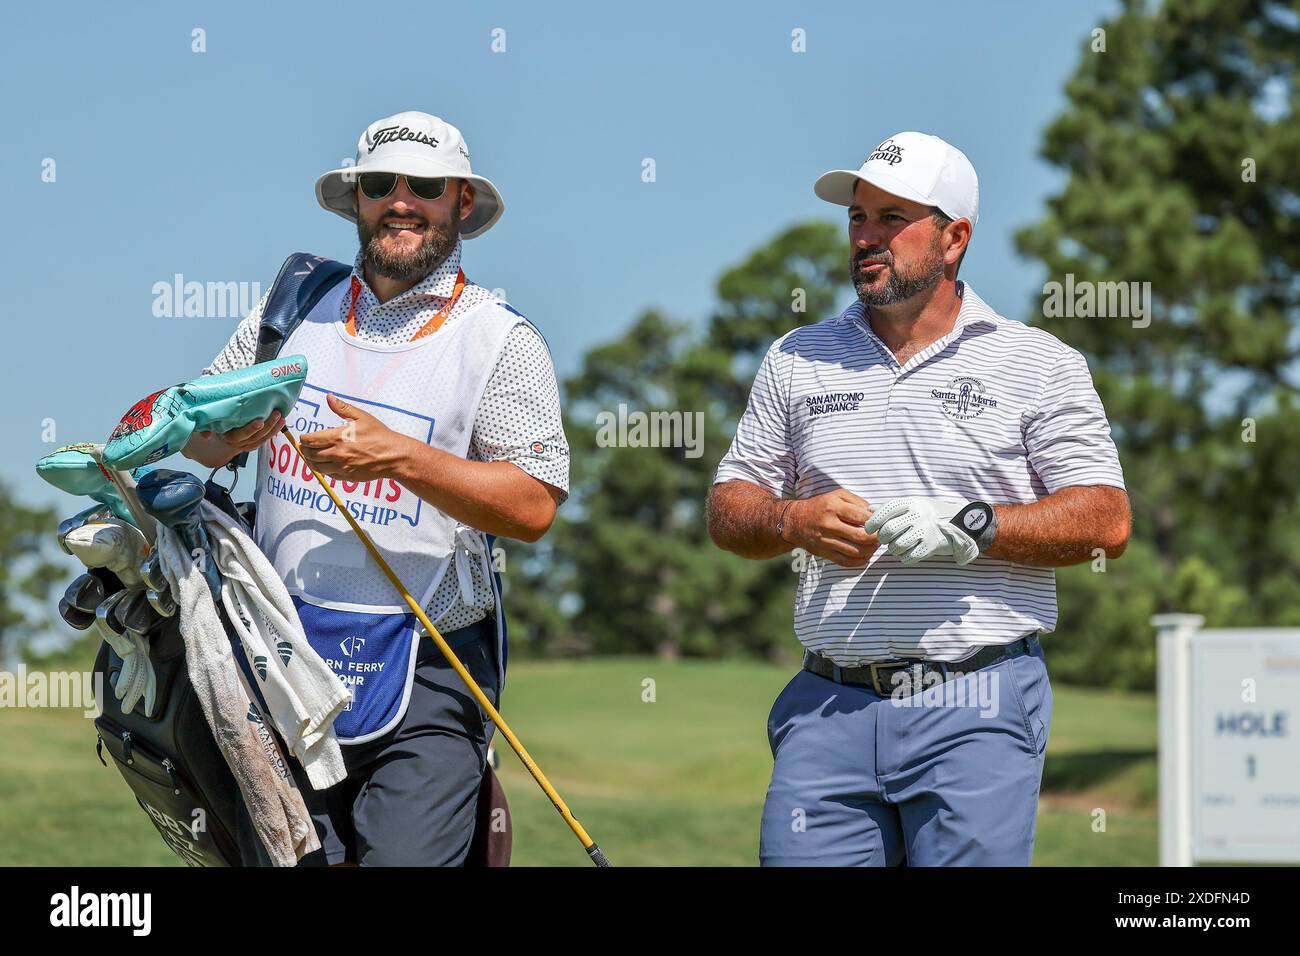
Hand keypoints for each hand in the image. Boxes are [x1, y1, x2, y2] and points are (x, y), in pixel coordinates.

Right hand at [197, 410, 283, 454]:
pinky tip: (280, 424)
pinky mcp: (253, 443)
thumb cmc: (214, 424)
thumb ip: (204, 429)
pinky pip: (264, 439)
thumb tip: (206, 436)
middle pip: (255, 437)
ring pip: (262, 439)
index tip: (260, 421)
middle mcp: (239, 443)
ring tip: (281, 418)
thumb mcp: (207, 426)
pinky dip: (273, 432)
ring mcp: (247, 444)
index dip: (251, 429)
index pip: (241, 435)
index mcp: (229, 438)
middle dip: (268, 426)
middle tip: (276, 414)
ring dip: (273, 429)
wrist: (217, 433)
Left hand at [296, 394, 411, 482]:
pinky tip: (327, 463)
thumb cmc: (379, 436)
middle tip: (306, 447)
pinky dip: (324, 470)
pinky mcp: (346, 477)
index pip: (309, 440)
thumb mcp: (362, 417)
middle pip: (309, 454)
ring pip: (316, 467)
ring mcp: (341, 467)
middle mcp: (337, 454)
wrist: (392, 456)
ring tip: (313, 456)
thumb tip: (329, 397)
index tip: (304, 437)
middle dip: (305, 450)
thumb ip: (342, 407)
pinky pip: (328, 475)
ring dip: (311, 461)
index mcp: (338, 437)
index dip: (303, 438)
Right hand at [782, 488, 878, 567]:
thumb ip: (858, 502)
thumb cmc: (821, 506)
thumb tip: (876, 514)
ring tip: (875, 545)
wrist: (795, 521)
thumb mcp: (837, 495)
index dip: (877, 523)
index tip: (883, 524)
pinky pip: (846, 562)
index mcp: (834, 507)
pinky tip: (865, 555)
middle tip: (882, 536)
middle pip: (861, 536)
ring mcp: (826, 540)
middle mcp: (829, 524)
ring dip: (870, 550)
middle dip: (877, 538)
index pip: (863, 518)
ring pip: (856, 551)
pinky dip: (860, 561)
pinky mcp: (824, 553)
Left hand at [864, 497, 977, 565]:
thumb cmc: (931, 514)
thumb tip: (869, 510)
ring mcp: (926, 531)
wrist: (963, 524)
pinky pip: (909, 557)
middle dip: (883, 538)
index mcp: (912, 503)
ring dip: (894, 549)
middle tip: (886, 539)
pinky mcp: (932, 546)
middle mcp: (919, 515)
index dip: (874, 520)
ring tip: (898, 546)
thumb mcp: (913, 505)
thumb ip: (890, 507)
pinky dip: (905, 557)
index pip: (887, 509)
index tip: (868, 529)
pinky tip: (908, 552)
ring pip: (897, 545)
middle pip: (889, 530)